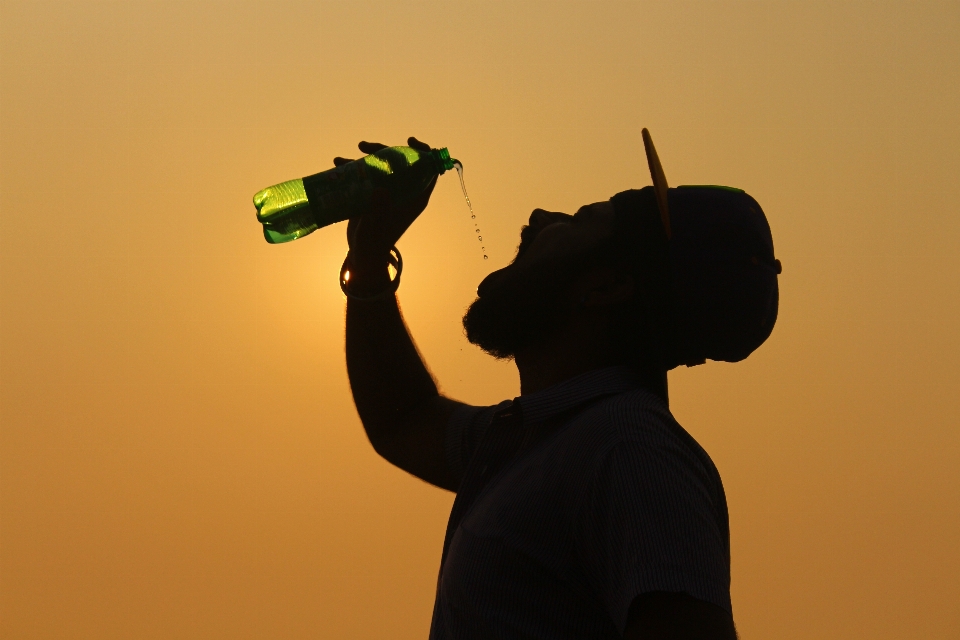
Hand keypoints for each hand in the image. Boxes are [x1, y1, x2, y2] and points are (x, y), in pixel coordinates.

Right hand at [335, 137, 436, 276]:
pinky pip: (368, 174)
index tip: (409, 141)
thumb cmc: (373, 244)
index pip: (429, 170)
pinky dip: (354, 167)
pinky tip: (337, 164)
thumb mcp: (376, 226)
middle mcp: (405, 191)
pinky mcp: (374, 194)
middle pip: (402, 161)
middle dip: (384, 149)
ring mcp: (389, 192)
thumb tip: (380, 191)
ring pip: (384, 165)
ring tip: (342, 159)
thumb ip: (379, 210)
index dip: (424, 152)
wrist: (362, 254)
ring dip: (365, 157)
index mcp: (415, 198)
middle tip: (363, 147)